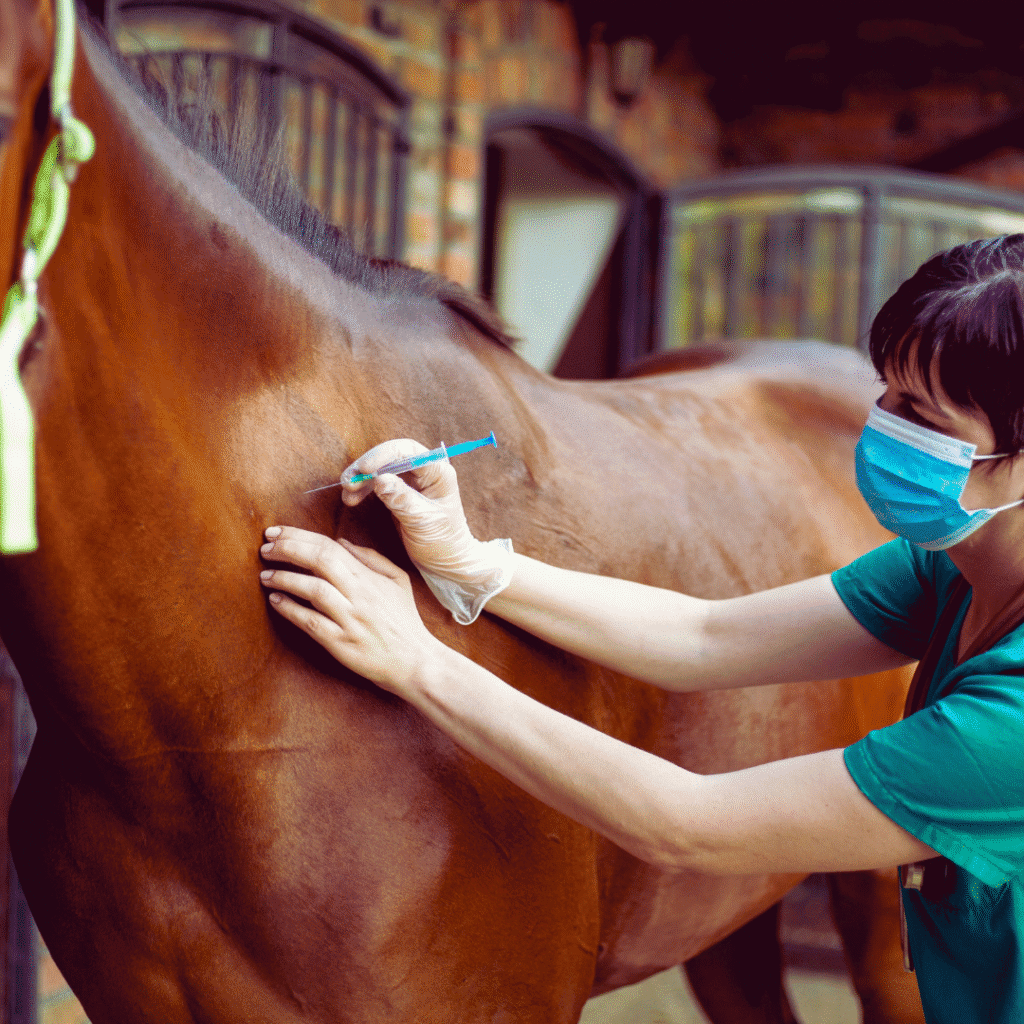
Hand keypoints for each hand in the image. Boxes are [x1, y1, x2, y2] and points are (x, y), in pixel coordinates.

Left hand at [259, 525, 442, 692]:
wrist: (416, 662)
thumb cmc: (405, 621)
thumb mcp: (398, 581)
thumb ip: (370, 558)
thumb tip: (340, 541)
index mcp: (370, 577)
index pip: (330, 547)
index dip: (299, 536)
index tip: (277, 533)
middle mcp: (359, 594)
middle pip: (319, 561)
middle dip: (288, 550)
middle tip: (265, 548)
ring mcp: (349, 619)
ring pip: (313, 590)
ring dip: (284, 579)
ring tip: (265, 575)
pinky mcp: (341, 643)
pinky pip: (311, 622)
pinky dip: (290, 610)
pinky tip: (275, 601)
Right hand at [339, 439, 513, 624]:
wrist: (446, 560)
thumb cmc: (442, 541)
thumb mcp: (422, 521)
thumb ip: (401, 499)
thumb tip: (379, 479)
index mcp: (438, 472)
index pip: (408, 452)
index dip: (383, 456)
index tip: (364, 469)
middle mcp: (425, 471)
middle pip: (391, 456)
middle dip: (367, 466)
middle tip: (348, 481)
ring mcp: (412, 480)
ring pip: (381, 468)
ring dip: (362, 478)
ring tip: (347, 493)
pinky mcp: (400, 491)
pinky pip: (378, 482)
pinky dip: (363, 488)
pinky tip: (351, 499)